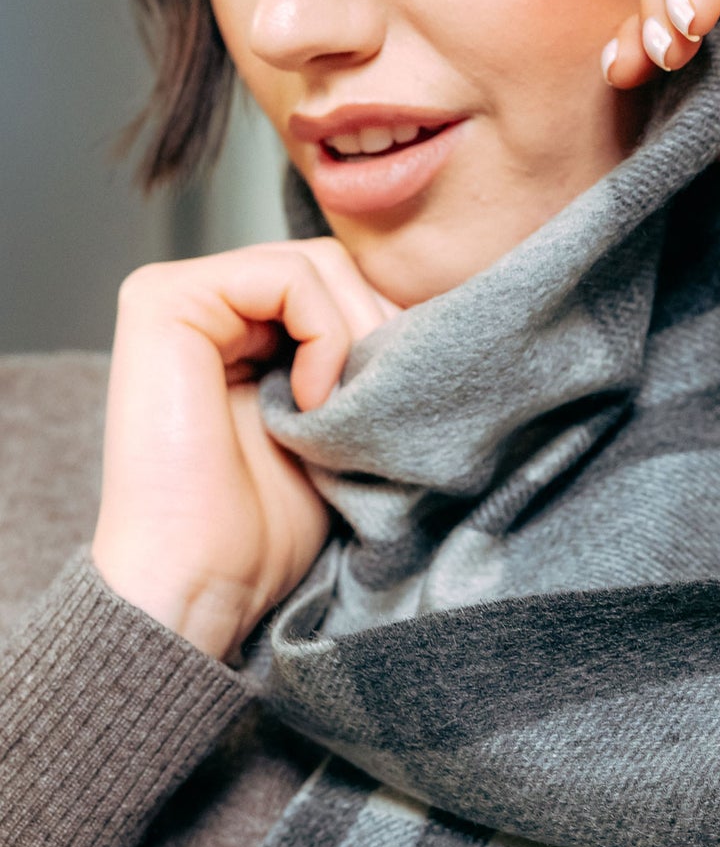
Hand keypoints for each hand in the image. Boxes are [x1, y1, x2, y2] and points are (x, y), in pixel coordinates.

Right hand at [91, 239, 396, 660]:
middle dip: (374, 330)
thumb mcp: (333, 426)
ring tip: (339, 414)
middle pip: (333, 266)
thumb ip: (354, 361)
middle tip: (372, 409)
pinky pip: (288, 276)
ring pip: (317, 265)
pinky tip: (310, 404)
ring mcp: (176, 293)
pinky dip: (324, 336)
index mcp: (233, 325)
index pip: (339, 282)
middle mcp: (201, 299)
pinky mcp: (164, 300)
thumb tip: (429, 318)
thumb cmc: (262, 527)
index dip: (383, 331)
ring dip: (354, 337)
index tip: (393, 401)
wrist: (201, 582)